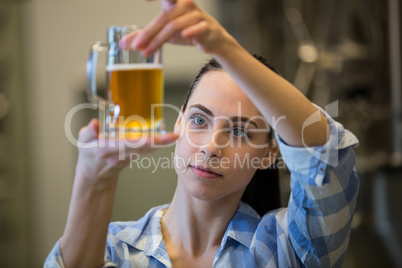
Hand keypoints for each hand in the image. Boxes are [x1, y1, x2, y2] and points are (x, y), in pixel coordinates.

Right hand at [75, 119, 178, 185]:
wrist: (95, 174)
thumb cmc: (89, 154)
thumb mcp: (82, 142)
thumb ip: (87, 133)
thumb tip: (94, 124)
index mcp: (107, 149)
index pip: (126, 144)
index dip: (141, 141)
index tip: (153, 139)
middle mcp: (120, 154)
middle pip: (143, 147)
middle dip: (159, 142)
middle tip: (175, 135)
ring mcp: (129, 157)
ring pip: (148, 149)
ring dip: (162, 143)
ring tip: (176, 135)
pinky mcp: (134, 157)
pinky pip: (148, 150)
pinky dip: (158, 144)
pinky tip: (168, 139)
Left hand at [120, 0, 235, 55]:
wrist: (211, 39)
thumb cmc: (186, 30)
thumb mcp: (163, 32)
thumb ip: (144, 36)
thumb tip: (123, 44)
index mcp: (173, 1)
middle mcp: (184, 5)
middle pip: (163, 18)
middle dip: (148, 33)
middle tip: (135, 46)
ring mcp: (196, 15)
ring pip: (174, 26)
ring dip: (159, 40)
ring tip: (147, 52)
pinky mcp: (206, 27)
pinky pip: (197, 28)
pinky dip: (190, 31)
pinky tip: (184, 36)